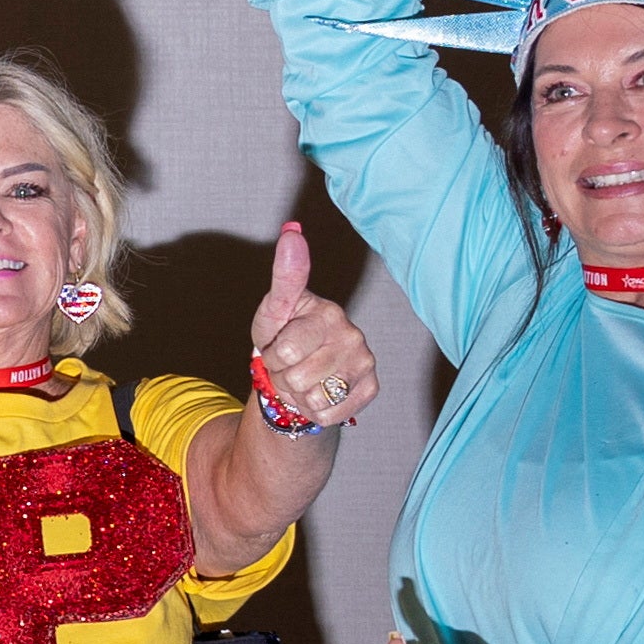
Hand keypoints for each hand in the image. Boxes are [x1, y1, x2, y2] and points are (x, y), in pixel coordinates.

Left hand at [246, 219, 377, 426]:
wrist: (297, 375)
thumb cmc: (283, 336)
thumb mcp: (275, 309)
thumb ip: (286, 275)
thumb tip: (292, 230)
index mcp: (329, 313)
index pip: (286, 350)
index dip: (273, 354)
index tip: (279, 343)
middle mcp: (353, 336)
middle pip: (297, 376)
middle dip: (283, 375)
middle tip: (289, 364)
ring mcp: (365, 363)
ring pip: (313, 397)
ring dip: (297, 393)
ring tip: (302, 378)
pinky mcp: (370, 389)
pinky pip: (328, 413)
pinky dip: (314, 410)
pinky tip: (318, 393)